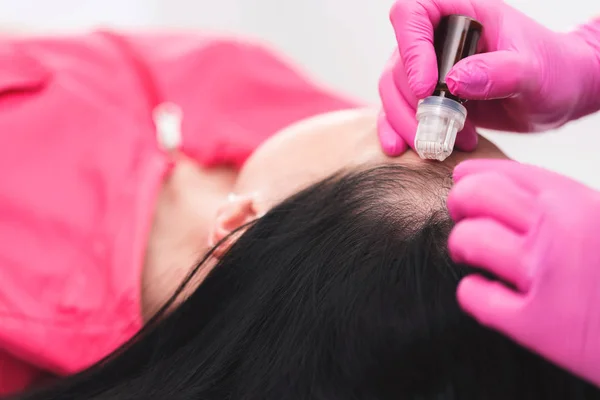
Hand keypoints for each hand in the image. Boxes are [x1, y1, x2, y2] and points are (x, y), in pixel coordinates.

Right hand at [378, 0, 599, 155]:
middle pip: (398, 62)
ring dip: (407, 122)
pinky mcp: (427, 97)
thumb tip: (454, 80)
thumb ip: (499, 72)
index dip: (411, 49)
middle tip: (437, 129)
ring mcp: (429, 68)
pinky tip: (401, 149)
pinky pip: (396, 110)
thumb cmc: (552, 71)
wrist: (557, 95)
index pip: (412, 14)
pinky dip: (395, 130)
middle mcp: (438, 38)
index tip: (428, 89)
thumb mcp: (533, 71)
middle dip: (411, 102)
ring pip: (393, 90)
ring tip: (440, 145)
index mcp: (461, 13)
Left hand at [447, 159, 599, 386]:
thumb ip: (570, 206)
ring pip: (468, 241)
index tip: (463, 178)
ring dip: (462, 245)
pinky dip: (474, 293)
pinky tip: (488, 292)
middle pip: (475, 196)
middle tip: (462, 214)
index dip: (477, 175)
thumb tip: (519, 197)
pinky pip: (475, 296)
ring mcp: (545, 276)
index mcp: (579, 201)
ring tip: (470, 253)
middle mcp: (558, 231)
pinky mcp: (538, 326)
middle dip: (460, 202)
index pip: (508, 173)